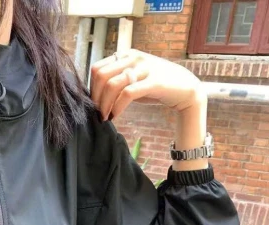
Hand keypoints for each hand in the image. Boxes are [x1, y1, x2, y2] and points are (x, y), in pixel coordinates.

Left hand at [90, 49, 206, 121]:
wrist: (185, 88)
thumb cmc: (155, 86)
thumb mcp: (133, 79)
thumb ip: (117, 80)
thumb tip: (96, 94)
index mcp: (126, 55)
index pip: (97, 68)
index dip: (91, 88)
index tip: (94, 104)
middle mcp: (133, 58)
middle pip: (101, 75)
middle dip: (96, 97)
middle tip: (98, 113)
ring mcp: (144, 68)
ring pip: (112, 84)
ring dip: (104, 104)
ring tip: (106, 116)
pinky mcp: (153, 82)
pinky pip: (127, 93)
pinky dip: (117, 107)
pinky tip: (116, 115)